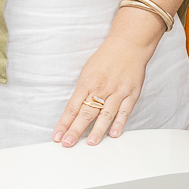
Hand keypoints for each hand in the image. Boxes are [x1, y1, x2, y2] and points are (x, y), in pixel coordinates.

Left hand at [53, 10, 161, 147]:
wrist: (129, 45)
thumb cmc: (106, 58)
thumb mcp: (87, 71)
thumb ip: (82, 91)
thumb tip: (74, 111)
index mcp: (87, 83)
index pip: (72, 107)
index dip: (64, 123)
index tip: (57, 136)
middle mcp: (101, 89)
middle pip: (86, 112)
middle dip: (75, 130)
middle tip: (68, 143)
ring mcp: (117, 92)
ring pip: (105, 114)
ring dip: (97, 130)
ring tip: (91, 142)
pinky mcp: (131, 94)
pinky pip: (125, 111)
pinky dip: (120, 123)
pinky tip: (114, 134)